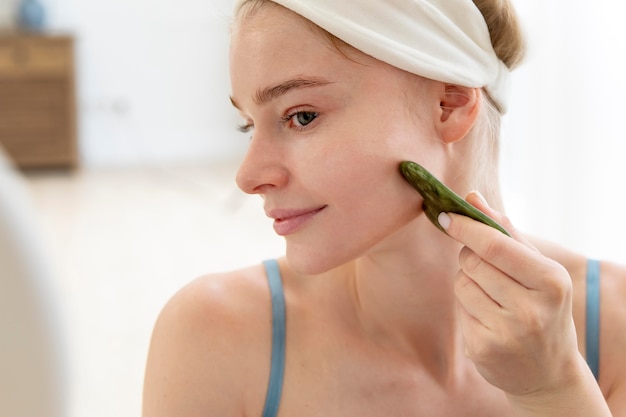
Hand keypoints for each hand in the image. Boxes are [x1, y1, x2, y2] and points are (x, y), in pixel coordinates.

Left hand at [439, 192, 580, 397]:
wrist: (549, 372)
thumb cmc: (543, 307)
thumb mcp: (538, 268)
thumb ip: (505, 231)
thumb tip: (472, 196)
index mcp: (551, 281)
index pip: (495, 245)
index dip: (465, 228)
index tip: (445, 215)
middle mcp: (532, 309)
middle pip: (473, 263)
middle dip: (470, 257)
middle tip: (485, 266)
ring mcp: (507, 333)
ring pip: (461, 285)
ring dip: (468, 283)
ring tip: (493, 298)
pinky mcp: (483, 350)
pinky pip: (459, 310)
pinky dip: (467, 308)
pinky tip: (489, 321)